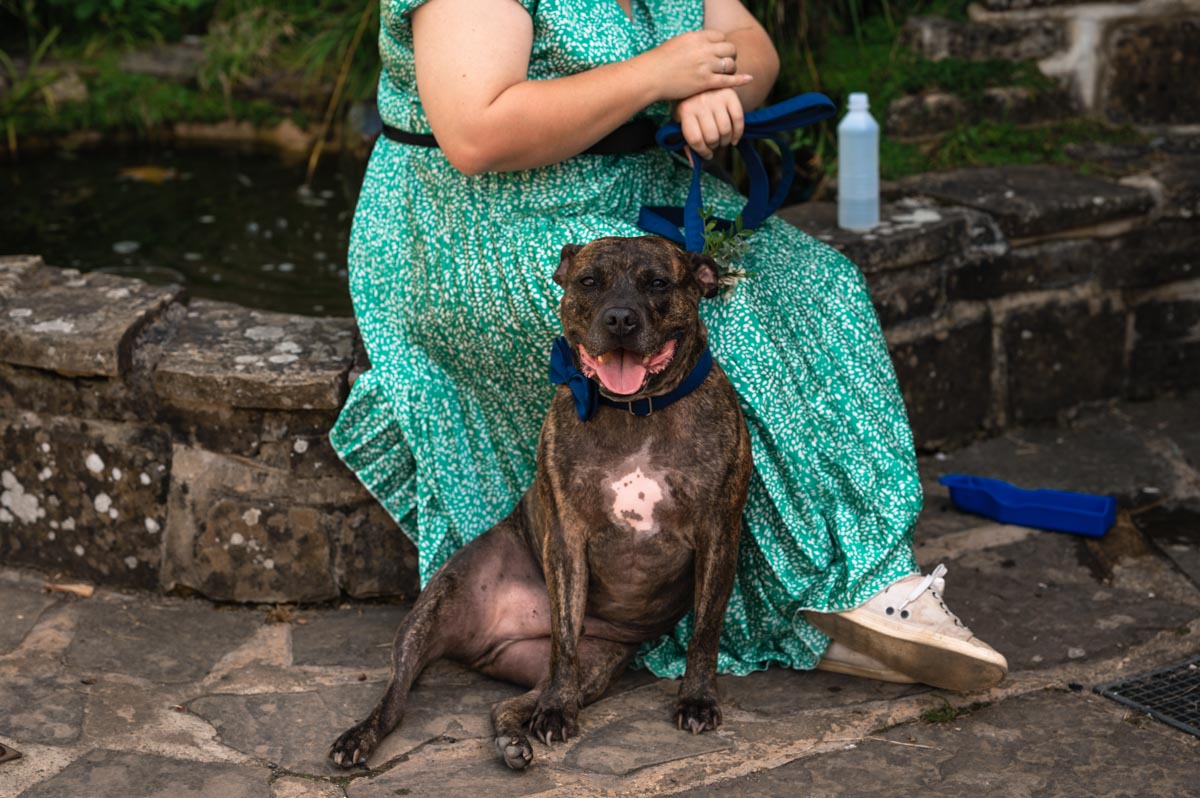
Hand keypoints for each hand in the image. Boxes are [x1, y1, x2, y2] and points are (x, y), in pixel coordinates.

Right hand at [637, 29, 752, 102]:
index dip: (721, 45)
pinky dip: (741, 79)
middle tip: (726, 63)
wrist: (650, 76)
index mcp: (696, 37)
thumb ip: (693, 43)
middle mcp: (704, 49)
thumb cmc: (658, 61)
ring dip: (732, 68)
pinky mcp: (705, 82)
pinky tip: (749, 79)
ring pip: (731, 63)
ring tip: (727, 73)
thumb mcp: (677, 43)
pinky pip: (729, 80)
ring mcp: (706, 66)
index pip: (720, 36)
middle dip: (730, 55)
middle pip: (729, 48)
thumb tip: (702, 44)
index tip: (718, 52)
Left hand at [674, 88, 744, 159]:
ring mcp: (716, 97)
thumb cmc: (689, 106)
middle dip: (714, 146)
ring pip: (725, 130)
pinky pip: (738, 119)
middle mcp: (700, 102)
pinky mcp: (730, 95)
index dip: (702, 152)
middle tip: (714, 145)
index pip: (695, 139)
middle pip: (711, 136)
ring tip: (722, 141)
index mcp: (685, 110)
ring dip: (725, 141)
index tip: (707, 155)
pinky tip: (734, 139)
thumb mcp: (682, 121)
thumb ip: (685, 141)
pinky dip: (738, 133)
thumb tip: (694, 163)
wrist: (701, 80)